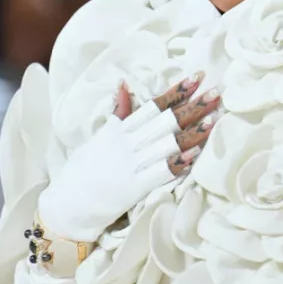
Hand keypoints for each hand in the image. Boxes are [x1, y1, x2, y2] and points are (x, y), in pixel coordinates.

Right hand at [37, 74, 221, 242]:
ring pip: (167, 144)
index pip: (153, 106)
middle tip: (217, 92)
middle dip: (193, 106)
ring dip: (193, 132)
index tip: (197, 77)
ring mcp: (130, 165)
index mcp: (118, 130)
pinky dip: (178, 163)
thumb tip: (124, 83)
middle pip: (165, 121)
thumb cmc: (82, 171)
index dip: (176, 91)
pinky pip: (160, 172)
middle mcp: (126, 144)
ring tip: (214, 119)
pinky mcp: (133, 188)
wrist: (66, 205)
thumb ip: (117, 114)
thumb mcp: (99, 137)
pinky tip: (196, 155)